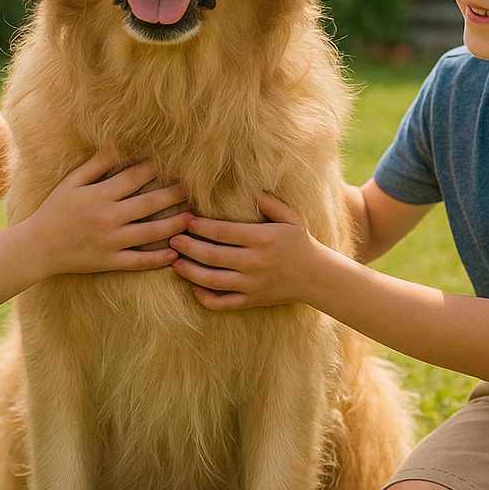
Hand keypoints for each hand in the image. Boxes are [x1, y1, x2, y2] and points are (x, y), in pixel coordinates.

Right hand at [22, 153, 191, 276]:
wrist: (38, 247)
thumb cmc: (54, 211)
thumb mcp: (70, 183)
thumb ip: (94, 165)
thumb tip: (117, 147)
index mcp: (99, 195)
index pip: (133, 178)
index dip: (153, 169)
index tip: (167, 164)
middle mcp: (108, 217)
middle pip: (149, 203)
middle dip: (173, 195)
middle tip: (190, 190)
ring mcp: (111, 241)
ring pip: (151, 233)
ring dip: (174, 225)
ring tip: (191, 219)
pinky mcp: (110, 261)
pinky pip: (139, 261)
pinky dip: (158, 259)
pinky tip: (175, 254)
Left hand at [169, 192, 333, 309]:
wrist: (316, 277)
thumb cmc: (299, 242)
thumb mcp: (289, 216)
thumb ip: (267, 201)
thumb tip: (247, 186)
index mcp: (261, 238)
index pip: (222, 232)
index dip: (200, 226)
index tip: (185, 220)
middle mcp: (254, 262)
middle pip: (211, 255)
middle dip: (187, 247)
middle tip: (171, 239)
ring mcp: (252, 284)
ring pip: (211, 280)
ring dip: (189, 272)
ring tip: (174, 263)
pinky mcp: (252, 301)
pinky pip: (223, 303)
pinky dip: (205, 299)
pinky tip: (193, 289)